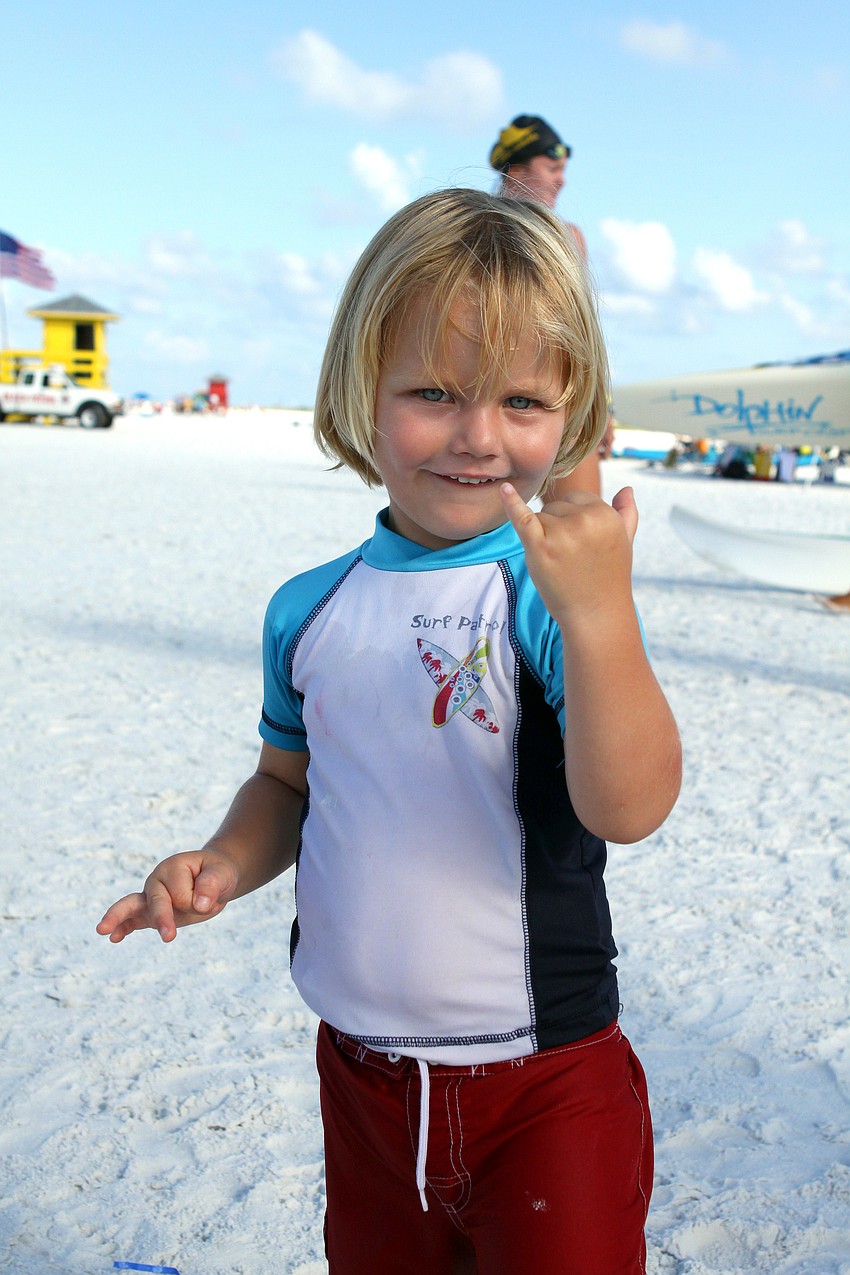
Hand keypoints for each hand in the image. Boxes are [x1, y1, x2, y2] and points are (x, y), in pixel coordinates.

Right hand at [96, 849, 238, 942]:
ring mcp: (151, 896)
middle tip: (169, 937)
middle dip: (162, 918)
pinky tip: (114, 938)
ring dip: (119, 918)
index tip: (209, 898)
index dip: (199, 901)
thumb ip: (212, 885)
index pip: (182, 895)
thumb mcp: (222, 873)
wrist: (215, 879)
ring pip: (131, 906)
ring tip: (103, 930)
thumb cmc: (217, 873)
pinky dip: (122, 928)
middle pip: (155, 901)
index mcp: (173, 868)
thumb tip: (200, 904)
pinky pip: (132, 920)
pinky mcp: (150, 912)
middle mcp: (157, 880)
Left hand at [500, 483, 637, 625]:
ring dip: (543, 537)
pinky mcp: (540, 548)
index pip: (577, 499)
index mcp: (605, 514)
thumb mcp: (626, 541)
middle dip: (559, 528)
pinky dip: (511, 504)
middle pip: (555, 507)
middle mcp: (585, 520)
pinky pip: (522, 518)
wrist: (596, 615)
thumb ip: (626, 512)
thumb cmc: (609, 578)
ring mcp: (561, 533)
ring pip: (539, 517)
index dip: (575, 520)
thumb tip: (627, 487)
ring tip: (562, 562)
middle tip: (573, 557)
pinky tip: (504, 490)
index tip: (583, 544)